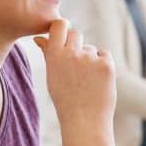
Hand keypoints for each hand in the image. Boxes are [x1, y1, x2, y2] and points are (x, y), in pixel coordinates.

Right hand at [33, 19, 115, 135]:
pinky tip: (97, 80)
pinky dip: (103, 64)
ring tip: (86, 81)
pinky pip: (104, 54)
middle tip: (77, 66)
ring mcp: (90, 58)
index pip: (59, 25)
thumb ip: (48, 53)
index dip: (63, 27)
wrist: (84, 120)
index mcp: (55, 55)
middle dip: (77, 45)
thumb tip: (39, 38)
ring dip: (90, 58)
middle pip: (76, 34)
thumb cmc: (65, 98)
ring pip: (91, 48)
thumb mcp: (52, 75)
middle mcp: (71, 53)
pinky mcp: (107, 64)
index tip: (64, 35)